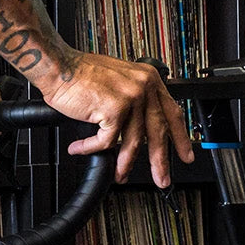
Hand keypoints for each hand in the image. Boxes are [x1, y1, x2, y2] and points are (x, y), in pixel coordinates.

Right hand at [39, 52, 194, 187]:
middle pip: (158, 132)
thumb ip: (134, 97)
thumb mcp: (119, 79)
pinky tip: (81, 148)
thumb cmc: (82, 73)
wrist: (59, 67)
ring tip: (119, 174)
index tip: (185, 154)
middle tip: (162, 178)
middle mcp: (143, 87)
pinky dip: (90, 147)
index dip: (180, 137)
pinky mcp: (114, 110)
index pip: (172, 112)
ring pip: (133, 142)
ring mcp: (130, 98)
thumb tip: (141, 125)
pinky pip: (105, 141)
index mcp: (148, 79)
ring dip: (124, 163)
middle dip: (160, 160)